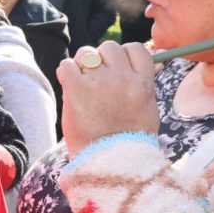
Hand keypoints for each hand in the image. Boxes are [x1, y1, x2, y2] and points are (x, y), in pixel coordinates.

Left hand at [60, 41, 158, 159]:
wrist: (110, 164)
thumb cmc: (129, 142)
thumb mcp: (148, 111)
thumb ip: (143, 86)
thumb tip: (146, 65)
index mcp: (143, 83)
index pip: (135, 48)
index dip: (123, 54)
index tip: (117, 67)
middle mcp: (123, 78)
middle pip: (109, 47)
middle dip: (101, 59)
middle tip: (96, 79)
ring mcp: (99, 82)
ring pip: (86, 53)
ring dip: (81, 65)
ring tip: (82, 85)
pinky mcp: (76, 88)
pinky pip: (66, 65)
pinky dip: (65, 73)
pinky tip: (69, 87)